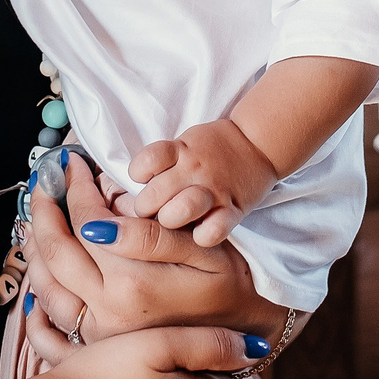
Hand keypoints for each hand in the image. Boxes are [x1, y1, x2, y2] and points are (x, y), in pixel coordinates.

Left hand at [23, 157, 276, 358]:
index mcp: (132, 284)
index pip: (86, 223)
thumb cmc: (228, 287)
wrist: (240, 339)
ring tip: (37, 218)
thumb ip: (151, 235)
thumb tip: (99, 221)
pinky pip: (49, 323)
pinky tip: (36, 272)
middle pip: (55, 252)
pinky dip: (36, 294)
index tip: (72, 165)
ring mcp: (96, 334)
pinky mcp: (94, 348)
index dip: (76, 189)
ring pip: (44, 285)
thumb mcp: (201, 251)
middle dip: (44, 209)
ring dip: (34, 247)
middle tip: (43, 182)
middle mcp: (106, 312)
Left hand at [117, 120, 278, 245]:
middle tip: (149, 216)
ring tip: (170, 226)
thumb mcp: (181, 144)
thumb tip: (121, 188)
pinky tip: (197, 236)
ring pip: (178, 212)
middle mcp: (193, 170)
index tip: (140, 186)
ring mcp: (213, 190)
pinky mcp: (233, 209)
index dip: (137, 177)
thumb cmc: (210, 150)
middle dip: (145, 210)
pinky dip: (202, 236)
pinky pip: (213, 230)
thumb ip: (157, 164)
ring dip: (169, 222)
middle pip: (153, 195)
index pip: (143, 164)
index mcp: (179, 151)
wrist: (258, 143)